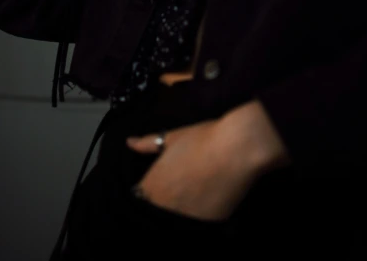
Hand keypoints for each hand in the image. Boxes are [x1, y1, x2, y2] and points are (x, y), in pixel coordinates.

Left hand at [126, 95, 291, 220]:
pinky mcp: (208, 226)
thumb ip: (148, 143)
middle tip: (179, 191)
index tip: (158, 187)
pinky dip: (198, 218)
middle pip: (157, 213)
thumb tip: (129, 142)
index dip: (148, 193)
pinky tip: (206, 204)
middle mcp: (165, 208)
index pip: (140, 200)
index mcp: (153, 186)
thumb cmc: (202, 139)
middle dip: (163, 205)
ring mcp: (186, 219)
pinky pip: (196, 227)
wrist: (237, 148)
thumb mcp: (172, 138)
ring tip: (192, 198)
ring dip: (179, 213)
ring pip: (174, 222)